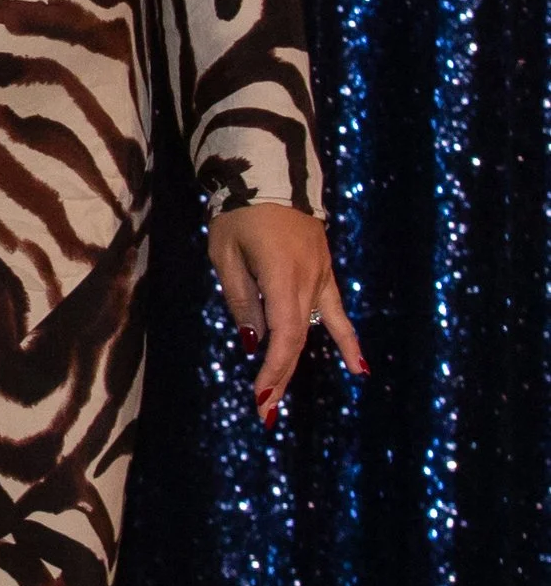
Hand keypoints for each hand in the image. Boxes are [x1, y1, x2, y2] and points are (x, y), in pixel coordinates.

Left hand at [206, 204, 366, 424]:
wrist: (272, 172)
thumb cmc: (240, 213)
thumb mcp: (226, 254)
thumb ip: (241, 298)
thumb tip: (252, 338)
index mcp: (282, 277)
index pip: (283, 336)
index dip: (274, 370)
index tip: (261, 398)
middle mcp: (309, 282)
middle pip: (296, 339)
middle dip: (279, 377)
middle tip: (264, 413)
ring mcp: (322, 277)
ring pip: (314, 330)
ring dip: (297, 364)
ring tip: (283, 399)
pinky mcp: (326, 272)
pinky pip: (337, 312)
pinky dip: (347, 341)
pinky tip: (360, 369)